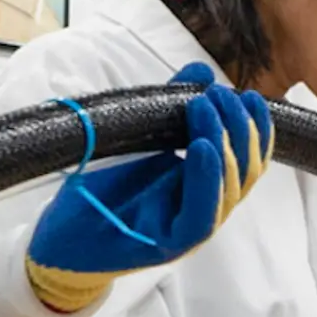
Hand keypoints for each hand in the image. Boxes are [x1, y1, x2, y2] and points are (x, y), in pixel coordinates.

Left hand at [25, 62, 272, 311]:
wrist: (59, 243)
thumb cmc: (99, 195)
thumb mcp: (137, 143)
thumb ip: (169, 110)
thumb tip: (202, 71)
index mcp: (205, 189)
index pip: (248, 160)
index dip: (257, 128)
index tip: (249, 96)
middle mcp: (207, 210)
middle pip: (245, 171)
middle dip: (240, 128)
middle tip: (222, 94)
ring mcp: (190, 230)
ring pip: (230, 189)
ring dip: (225, 143)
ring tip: (207, 106)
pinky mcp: (169, 245)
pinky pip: (201, 214)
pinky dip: (207, 179)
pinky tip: (204, 147)